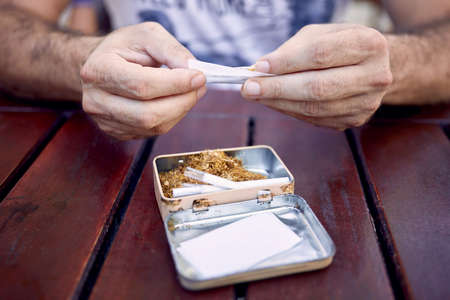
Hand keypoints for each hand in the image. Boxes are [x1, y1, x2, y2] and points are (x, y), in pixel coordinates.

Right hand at [80, 22, 205, 139]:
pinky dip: (171, 118)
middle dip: (182, 101)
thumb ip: (170, 50)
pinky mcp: (117, 132)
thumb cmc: (124, 48)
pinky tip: (174, 102)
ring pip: (153, 126)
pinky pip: (151, 132)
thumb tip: (192, 70)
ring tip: (190, 92)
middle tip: (200, 87)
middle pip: (148, 114)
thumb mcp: (146, 35)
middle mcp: (96, 100)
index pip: (142, 85)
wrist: (100, 64)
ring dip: (180, 111)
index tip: (199, 76)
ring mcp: (105, 120)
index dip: (175, 83)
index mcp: (98, 70)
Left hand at [241, 24, 392, 129]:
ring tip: (256, 95)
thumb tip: (263, 69)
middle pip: (318, 87)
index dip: (287, 62)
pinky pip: (315, 119)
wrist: (376, 66)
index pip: (320, 55)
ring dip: (279, 103)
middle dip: (278, 89)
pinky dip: (290, 111)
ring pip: (314, 108)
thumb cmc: (343, 45)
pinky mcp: (356, 120)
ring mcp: (366, 102)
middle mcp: (374, 76)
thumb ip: (294, 49)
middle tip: (249, 88)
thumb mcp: (323, 34)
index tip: (260, 66)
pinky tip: (275, 102)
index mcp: (369, 44)